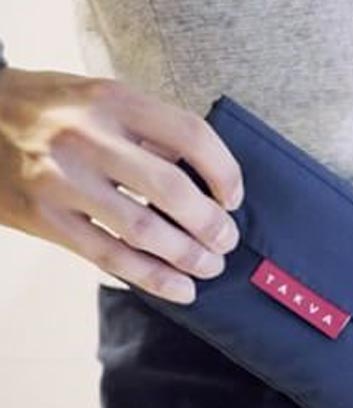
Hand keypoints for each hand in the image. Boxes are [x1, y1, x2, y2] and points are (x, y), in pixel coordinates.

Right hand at [0, 67, 243, 302]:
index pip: (191, 135)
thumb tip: (206, 178)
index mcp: (114, 101)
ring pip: (144, 230)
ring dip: (188, 257)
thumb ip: (151, 131)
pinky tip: (181, 290)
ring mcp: (63, 181)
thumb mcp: (102, 99)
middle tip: (228, 241)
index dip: (225, 172)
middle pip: (172, 190)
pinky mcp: (46, 219)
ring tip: (210, 267)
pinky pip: (110, 256)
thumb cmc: (54, 111)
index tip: (234, 198)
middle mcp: (89, 138)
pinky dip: (153, 278)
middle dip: (212, 225)